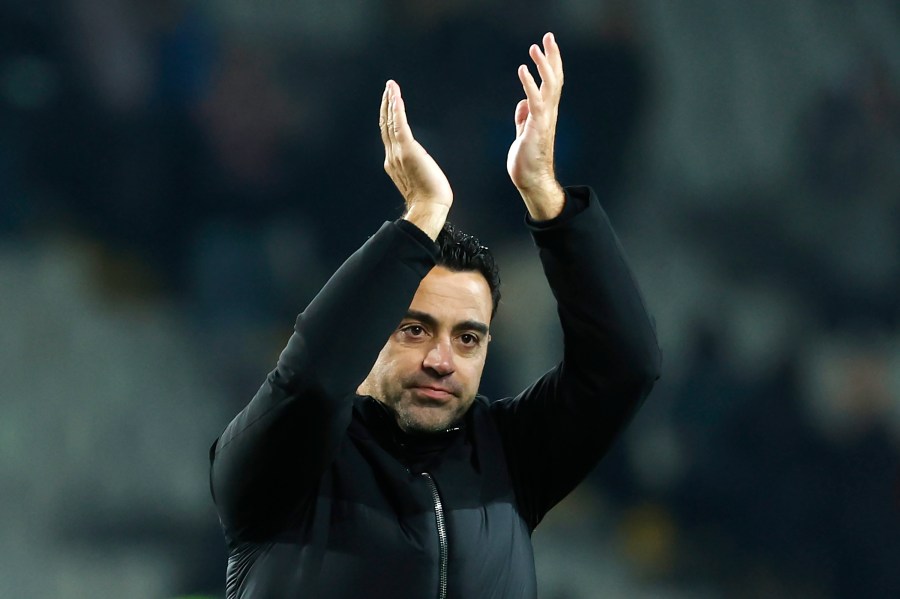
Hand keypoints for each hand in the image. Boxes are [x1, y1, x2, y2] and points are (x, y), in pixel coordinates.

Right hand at [380, 80, 452, 239]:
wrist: (429, 207)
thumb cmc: (430, 197)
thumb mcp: (420, 177)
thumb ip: (417, 166)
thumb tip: (422, 161)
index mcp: (394, 162)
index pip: (389, 134)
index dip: (388, 117)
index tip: (390, 103)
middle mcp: (392, 156)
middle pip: (385, 125)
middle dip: (386, 105)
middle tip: (388, 87)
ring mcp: (397, 153)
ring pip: (390, 122)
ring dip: (390, 102)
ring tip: (391, 86)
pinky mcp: (407, 150)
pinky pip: (399, 125)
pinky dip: (397, 110)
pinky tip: (396, 97)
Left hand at [507, 32, 565, 219]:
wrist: (531, 180)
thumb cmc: (527, 160)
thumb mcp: (523, 133)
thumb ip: (524, 118)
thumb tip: (523, 103)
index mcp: (546, 113)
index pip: (551, 82)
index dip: (551, 63)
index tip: (547, 44)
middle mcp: (549, 113)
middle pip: (555, 78)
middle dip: (552, 56)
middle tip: (548, 36)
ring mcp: (544, 119)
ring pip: (549, 86)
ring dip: (543, 65)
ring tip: (536, 47)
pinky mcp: (536, 127)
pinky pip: (535, 101)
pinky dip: (529, 84)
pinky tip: (523, 69)